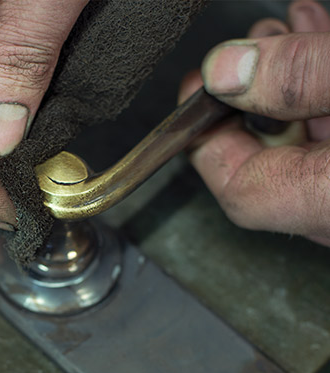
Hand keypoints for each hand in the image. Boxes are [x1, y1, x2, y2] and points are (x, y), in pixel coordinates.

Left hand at [180, 0, 329, 246]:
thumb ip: (301, 77)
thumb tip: (227, 73)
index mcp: (329, 198)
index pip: (240, 190)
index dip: (206, 141)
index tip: (194, 94)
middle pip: (269, 164)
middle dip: (250, 97)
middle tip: (246, 51)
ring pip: (305, 146)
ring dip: (289, 86)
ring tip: (286, 36)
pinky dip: (321, 92)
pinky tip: (321, 48)